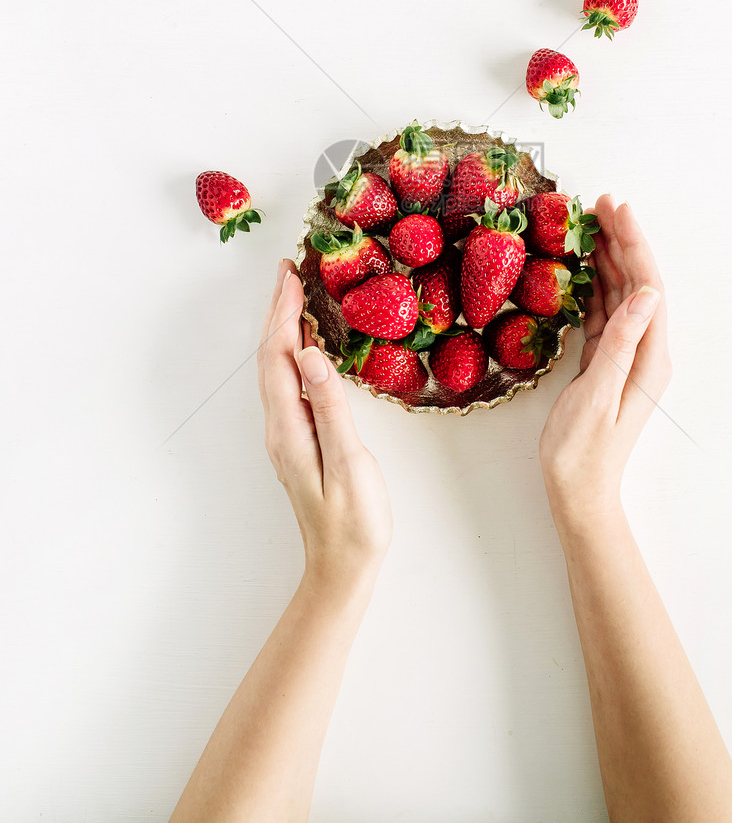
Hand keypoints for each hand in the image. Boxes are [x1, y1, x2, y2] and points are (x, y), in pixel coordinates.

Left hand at [257, 259, 392, 593]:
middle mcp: (280, 426)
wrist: (342, 567)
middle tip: (290, 270)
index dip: (283, 312)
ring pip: (278, 368)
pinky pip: (290, 382)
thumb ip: (331, 407)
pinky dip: (295, 352)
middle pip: (272, 356)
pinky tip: (308, 345)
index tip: (292, 274)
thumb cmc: (353, 520)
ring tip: (295, 295)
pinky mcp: (299, 440)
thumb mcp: (351, 462)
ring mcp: (287, 434)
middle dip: (278, 310)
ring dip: (283, 328)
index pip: (279, 355)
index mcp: (289, 427)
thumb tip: (311, 355)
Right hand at [539, 196, 671, 527]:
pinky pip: (603, 313)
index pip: (646, 286)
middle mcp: (645, 352)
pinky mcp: (606, 364)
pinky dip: (593, 284)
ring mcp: (626, 357)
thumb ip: (620, 342)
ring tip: (591, 222)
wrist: (578, 492)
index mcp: (650, 357)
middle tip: (601, 201)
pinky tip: (583, 266)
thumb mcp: (598, 393)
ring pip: (620, 294)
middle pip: (637, 283)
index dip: (633, 243)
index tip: (616, 209)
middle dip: (622, 240)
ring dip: (608, 257)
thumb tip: (644, 293)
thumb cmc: (583, 450)